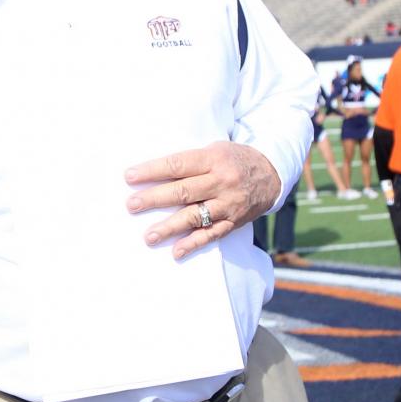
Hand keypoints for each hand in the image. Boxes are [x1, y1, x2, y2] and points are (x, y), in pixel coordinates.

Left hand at [125, 142, 281, 258]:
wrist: (271, 174)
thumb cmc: (233, 159)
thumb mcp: (214, 150)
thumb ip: (190, 161)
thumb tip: (153, 173)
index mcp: (213, 159)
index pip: (178, 164)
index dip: (153, 171)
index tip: (129, 177)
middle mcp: (221, 182)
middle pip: (183, 191)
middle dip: (154, 199)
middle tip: (131, 205)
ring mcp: (228, 204)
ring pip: (195, 216)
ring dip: (170, 227)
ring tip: (148, 236)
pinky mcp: (233, 222)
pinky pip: (212, 235)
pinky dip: (194, 244)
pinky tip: (177, 251)